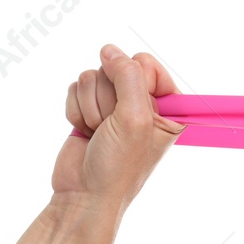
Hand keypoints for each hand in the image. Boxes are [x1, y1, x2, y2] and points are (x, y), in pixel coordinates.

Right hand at [52, 43, 185, 217]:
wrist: (84, 194)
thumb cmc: (118, 165)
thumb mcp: (134, 119)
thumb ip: (128, 76)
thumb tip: (109, 50)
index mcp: (167, 108)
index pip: (148, 64)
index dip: (134, 79)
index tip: (132, 108)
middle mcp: (142, 104)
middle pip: (117, 67)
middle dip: (107, 98)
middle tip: (111, 127)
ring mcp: (114, 106)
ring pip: (93, 76)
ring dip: (91, 106)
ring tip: (98, 133)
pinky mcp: (90, 109)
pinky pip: (76, 87)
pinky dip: (76, 109)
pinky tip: (84, 132)